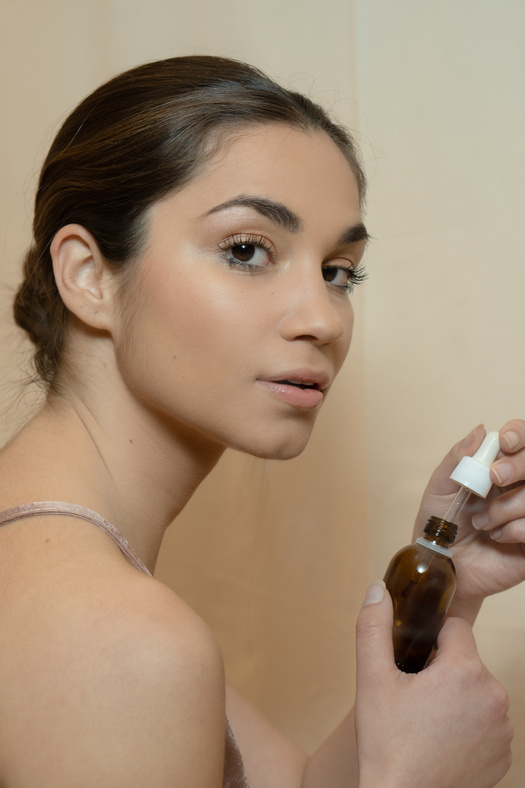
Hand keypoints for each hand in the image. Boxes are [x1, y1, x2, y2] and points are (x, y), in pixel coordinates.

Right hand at [355, 582, 512, 787]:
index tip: (412, 661)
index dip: (430, 640)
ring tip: (425, 722)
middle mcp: (494, 695)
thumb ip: (373, 626)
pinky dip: (467, 725)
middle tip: (412, 697)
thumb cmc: (387, 745)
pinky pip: (485, 721)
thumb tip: (379, 589)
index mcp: (465, 670)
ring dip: (456, 697)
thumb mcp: (371, 679)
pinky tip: (441, 740)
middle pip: (466, 660)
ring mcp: (503, 729)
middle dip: (441, 670)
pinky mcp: (504, 755)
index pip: (455, 627)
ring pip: (476, 690)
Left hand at [413, 421, 524, 620]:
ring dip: (508, 505)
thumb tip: (480, 430)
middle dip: (518, 465)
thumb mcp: (440, 488)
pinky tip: (498, 537)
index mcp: (499, 467)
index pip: (522, 439)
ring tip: (483, 523)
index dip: (519, 434)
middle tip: (495, 477)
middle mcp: (520, 486)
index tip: (505, 442)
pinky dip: (517, 528)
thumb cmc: (440, 525)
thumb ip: (457, 458)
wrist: (442, 565)